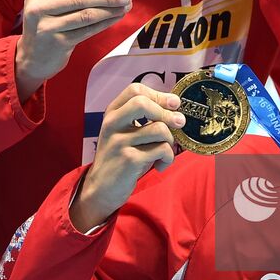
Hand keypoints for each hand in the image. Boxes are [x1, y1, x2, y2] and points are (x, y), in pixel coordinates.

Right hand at [14, 0, 131, 100]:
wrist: (32, 57)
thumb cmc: (48, 23)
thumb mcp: (50, 3)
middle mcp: (37, 7)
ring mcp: (46, 26)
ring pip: (86, 15)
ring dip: (109, 10)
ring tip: (125, 6)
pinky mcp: (57, 43)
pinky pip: (87, 30)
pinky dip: (105, 23)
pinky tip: (116, 18)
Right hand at [70, 83, 184, 231]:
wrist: (100, 189)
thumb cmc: (119, 158)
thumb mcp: (123, 133)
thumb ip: (142, 119)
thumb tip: (174, 108)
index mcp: (112, 114)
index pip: (135, 90)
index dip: (159, 94)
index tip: (173, 104)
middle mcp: (113, 124)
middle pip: (143, 103)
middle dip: (167, 113)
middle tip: (179, 122)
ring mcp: (120, 142)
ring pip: (159, 129)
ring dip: (171, 141)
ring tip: (165, 151)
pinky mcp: (129, 160)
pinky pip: (162, 150)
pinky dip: (168, 158)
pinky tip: (160, 165)